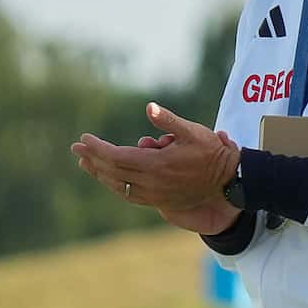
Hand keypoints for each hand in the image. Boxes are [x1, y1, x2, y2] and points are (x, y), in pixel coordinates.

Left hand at [72, 103, 239, 223]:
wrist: (230, 180)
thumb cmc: (212, 152)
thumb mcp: (193, 131)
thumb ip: (168, 121)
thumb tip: (149, 106)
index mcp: (157, 164)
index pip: (116, 156)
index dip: (97, 148)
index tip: (84, 138)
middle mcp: (153, 183)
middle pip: (113, 172)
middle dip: (92, 159)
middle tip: (76, 148)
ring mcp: (156, 195)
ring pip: (119, 186)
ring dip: (101, 174)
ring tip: (87, 164)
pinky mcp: (161, 201)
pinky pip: (130, 195)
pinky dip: (116, 185)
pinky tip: (109, 178)